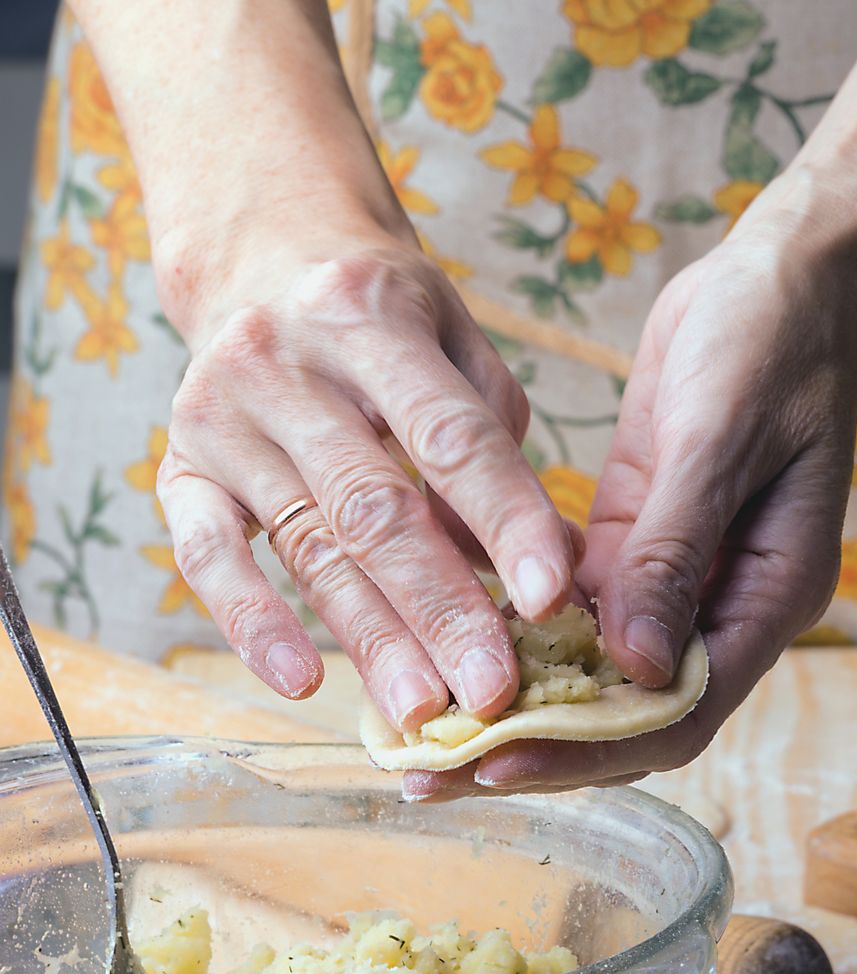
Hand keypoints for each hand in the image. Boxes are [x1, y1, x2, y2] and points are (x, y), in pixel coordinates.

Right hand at [156, 230, 577, 730]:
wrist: (262, 256)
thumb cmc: (387, 317)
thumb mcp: (456, 339)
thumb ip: (498, 442)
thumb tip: (552, 566)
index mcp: (369, 316)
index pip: (450, 436)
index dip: (505, 521)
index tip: (552, 599)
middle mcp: (283, 364)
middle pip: (374, 506)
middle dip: (441, 607)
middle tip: (493, 689)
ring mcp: (221, 418)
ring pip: (306, 544)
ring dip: (369, 637)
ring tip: (423, 710)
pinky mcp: (178, 467)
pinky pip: (206, 556)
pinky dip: (252, 622)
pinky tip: (304, 683)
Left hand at [402, 194, 856, 798]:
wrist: (791, 275)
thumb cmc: (773, 343)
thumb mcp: (721, 437)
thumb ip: (676, 550)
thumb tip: (631, 666)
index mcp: (772, 594)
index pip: (679, 710)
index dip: (587, 748)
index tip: (495, 760)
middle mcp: (728, 605)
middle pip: (630, 713)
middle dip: (535, 746)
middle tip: (429, 770)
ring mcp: (682, 576)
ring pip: (597, 671)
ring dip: (518, 699)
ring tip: (421, 726)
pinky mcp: (639, 538)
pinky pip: (578, 611)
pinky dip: (520, 632)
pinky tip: (447, 640)